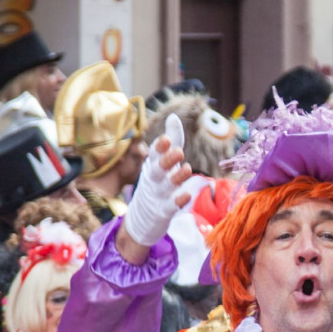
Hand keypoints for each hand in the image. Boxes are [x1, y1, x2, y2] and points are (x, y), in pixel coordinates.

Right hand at [118, 114, 193, 262]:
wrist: (144, 215)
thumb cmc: (159, 182)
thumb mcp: (164, 161)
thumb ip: (172, 140)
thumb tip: (174, 116)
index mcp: (153, 166)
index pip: (154, 154)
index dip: (160, 147)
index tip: (166, 139)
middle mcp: (154, 179)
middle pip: (158, 168)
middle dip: (167, 160)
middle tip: (179, 151)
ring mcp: (158, 196)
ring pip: (166, 186)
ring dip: (176, 178)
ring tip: (188, 169)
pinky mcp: (163, 212)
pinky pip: (170, 207)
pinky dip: (177, 201)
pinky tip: (187, 195)